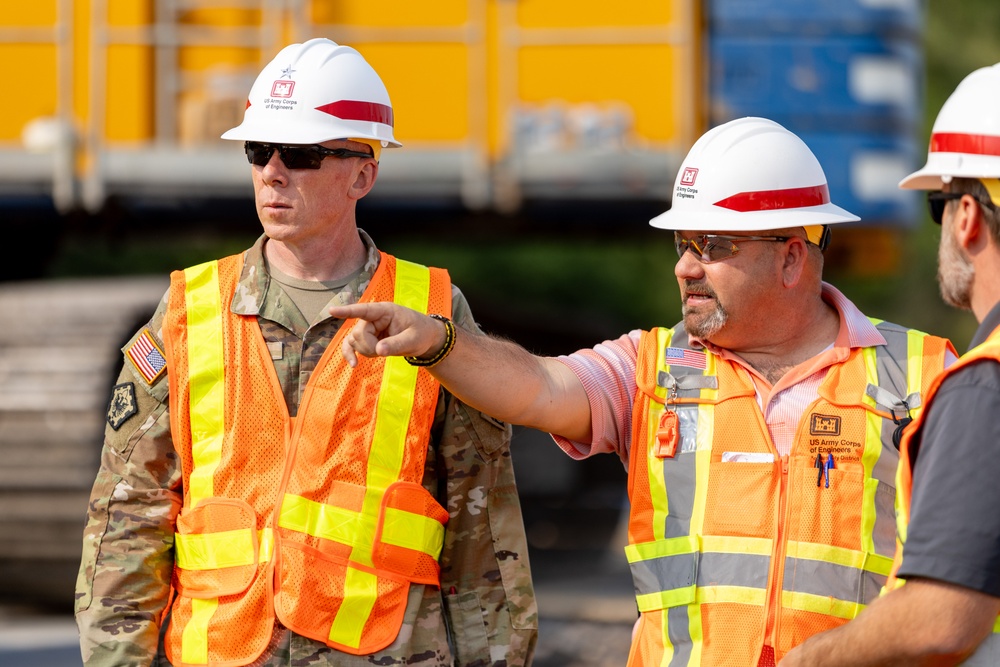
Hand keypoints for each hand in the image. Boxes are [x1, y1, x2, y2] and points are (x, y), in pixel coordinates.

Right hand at [329, 302, 445, 367]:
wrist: (426, 339)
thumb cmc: (422, 333)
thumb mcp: (413, 339)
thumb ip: (396, 344)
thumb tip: (378, 351)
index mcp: (385, 311)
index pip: (364, 310)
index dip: (348, 311)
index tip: (332, 311)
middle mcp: (374, 317)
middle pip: (359, 333)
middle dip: (369, 346)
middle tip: (387, 350)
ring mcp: (369, 328)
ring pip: (355, 341)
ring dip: (367, 351)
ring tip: (385, 351)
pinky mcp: (367, 338)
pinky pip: (351, 346)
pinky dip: (351, 354)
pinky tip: (354, 364)